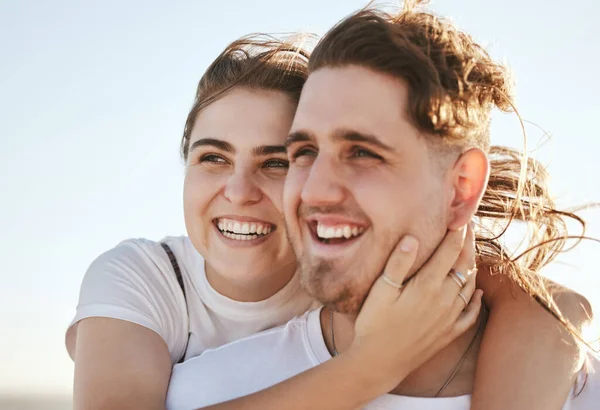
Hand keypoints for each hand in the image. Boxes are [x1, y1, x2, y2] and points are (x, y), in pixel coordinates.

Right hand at [351, 224, 481, 390]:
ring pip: (469, 286)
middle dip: (467, 243)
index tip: (460, 217)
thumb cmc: (374, 324)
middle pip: (464, 265)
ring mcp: (449, 318)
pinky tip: (476, 292)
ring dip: (472, 266)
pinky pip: (470, 314)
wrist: (379, 362)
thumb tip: (413, 238)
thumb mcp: (380, 290)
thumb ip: (398, 263)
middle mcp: (444, 300)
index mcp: (427, 285)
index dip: (457, 232)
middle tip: (469, 227)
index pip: (449, 251)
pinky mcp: (448, 333)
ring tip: (469, 252)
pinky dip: (475, 300)